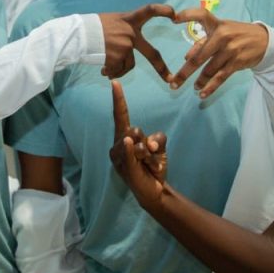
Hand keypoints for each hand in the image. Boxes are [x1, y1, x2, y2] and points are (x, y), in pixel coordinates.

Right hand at [97, 4, 174, 79]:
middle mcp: (131, 33)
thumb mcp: (113, 21)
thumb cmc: (93, 27)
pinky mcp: (117, 57)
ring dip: (119, 69)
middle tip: (169, 79)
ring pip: (129, 65)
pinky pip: (118, 70)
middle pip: (152, 54)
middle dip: (161, 68)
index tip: (175, 13)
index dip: (163, 11)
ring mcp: (125, 46)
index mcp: (130, 19)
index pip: (149, 10)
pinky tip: (102, 70)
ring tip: (107, 69)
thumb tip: (129, 48)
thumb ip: (125, 30)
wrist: (79, 34)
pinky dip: (111, 72)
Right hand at [109, 81, 166, 209]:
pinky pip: (130, 151)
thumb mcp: (159, 147)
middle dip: (147, 140)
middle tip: (151, 156)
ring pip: (138, 140)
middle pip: (134, 129)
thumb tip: (148, 142)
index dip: (118, 99)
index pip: (120, 115)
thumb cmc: (153, 166)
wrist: (155, 190)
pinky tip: (130, 143)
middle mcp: (118, 145)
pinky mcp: (125, 167)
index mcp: (124, 137)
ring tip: (150, 166)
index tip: (114, 82)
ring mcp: (119, 157)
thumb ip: (157, 138)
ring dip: (151, 154)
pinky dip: (132, 148)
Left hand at [169, 9, 268, 97]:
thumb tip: (186, 58)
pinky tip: (202, 94)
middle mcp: (222, 36)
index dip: (188, 15)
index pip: (201, 15)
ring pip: (209, 70)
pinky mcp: (237, 62)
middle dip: (184, 72)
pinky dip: (210, 87)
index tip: (174, 19)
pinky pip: (220, 77)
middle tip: (173, 83)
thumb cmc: (236, 34)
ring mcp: (230, 50)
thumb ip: (202, 42)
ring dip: (199, 81)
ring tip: (192, 88)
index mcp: (217, 24)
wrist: (264, 40)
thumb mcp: (221, 32)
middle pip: (199, 57)